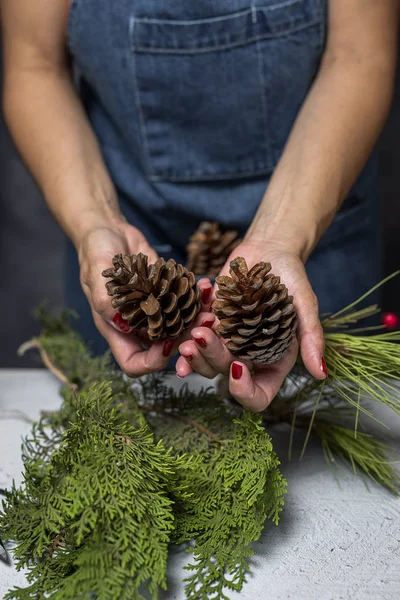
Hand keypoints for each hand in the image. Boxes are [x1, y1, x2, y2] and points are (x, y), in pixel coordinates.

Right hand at [78, 222, 212, 376]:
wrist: (108, 230)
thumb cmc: (94, 251)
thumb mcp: (95, 272)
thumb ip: (104, 299)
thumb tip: (121, 324)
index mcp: (117, 329)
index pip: (134, 363)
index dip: (152, 362)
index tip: (168, 344)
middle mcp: (138, 325)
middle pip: (165, 348)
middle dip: (187, 341)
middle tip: (203, 324)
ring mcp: (155, 310)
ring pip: (181, 327)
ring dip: (198, 320)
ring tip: (209, 306)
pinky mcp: (168, 293)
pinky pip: (186, 303)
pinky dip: (198, 298)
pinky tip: (205, 285)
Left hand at [176, 240, 326, 411]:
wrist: (269, 251)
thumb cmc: (292, 278)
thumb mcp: (305, 305)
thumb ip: (312, 338)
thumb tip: (321, 374)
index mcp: (272, 362)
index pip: (258, 396)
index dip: (244, 392)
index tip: (237, 368)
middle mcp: (247, 357)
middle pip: (224, 375)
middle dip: (210, 359)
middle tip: (200, 336)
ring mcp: (225, 341)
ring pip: (203, 361)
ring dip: (193, 353)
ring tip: (191, 331)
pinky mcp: (209, 324)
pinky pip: (192, 335)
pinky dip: (188, 328)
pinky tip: (190, 316)